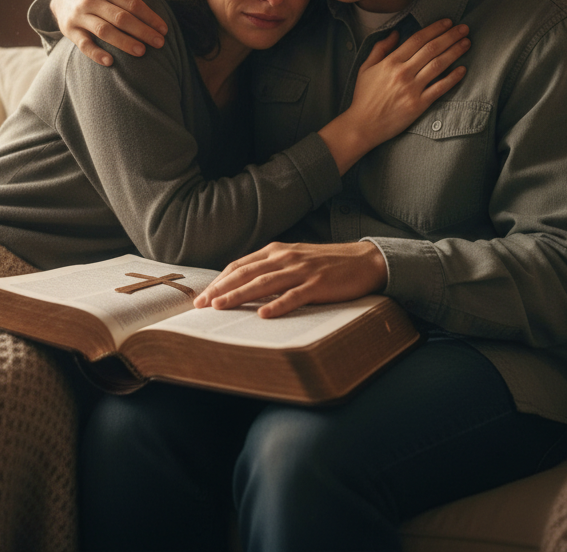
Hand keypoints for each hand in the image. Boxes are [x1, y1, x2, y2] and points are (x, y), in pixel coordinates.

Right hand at [51, 0, 166, 66]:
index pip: (132, 3)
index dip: (150, 17)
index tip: (164, 29)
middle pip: (120, 18)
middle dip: (142, 31)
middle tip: (160, 43)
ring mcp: (79, 15)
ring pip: (103, 31)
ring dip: (123, 42)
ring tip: (142, 52)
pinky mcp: (69, 30)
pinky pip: (83, 44)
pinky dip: (95, 53)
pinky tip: (110, 62)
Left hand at [194, 241, 387, 318]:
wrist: (364, 260)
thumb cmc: (327, 263)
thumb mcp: (295, 259)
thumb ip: (272, 268)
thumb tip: (244, 284)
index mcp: (277, 251)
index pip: (241, 265)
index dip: (220, 280)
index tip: (203, 296)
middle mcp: (286, 258)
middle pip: (247, 273)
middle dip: (222, 289)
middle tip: (202, 305)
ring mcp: (302, 270)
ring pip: (264, 283)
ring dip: (240, 295)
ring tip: (221, 307)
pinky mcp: (318, 284)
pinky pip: (295, 296)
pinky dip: (278, 305)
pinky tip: (264, 315)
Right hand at [318, 19, 469, 174]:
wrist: (363, 125)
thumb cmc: (364, 97)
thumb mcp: (366, 68)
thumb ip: (380, 48)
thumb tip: (395, 33)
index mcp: (390, 62)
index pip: (417, 39)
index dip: (435, 29)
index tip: (447, 22)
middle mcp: (403, 73)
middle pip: (432, 49)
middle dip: (450, 36)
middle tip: (464, 28)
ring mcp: (412, 89)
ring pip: (438, 65)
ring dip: (455, 52)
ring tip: (467, 43)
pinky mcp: (418, 105)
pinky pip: (439, 88)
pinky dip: (453, 78)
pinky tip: (462, 69)